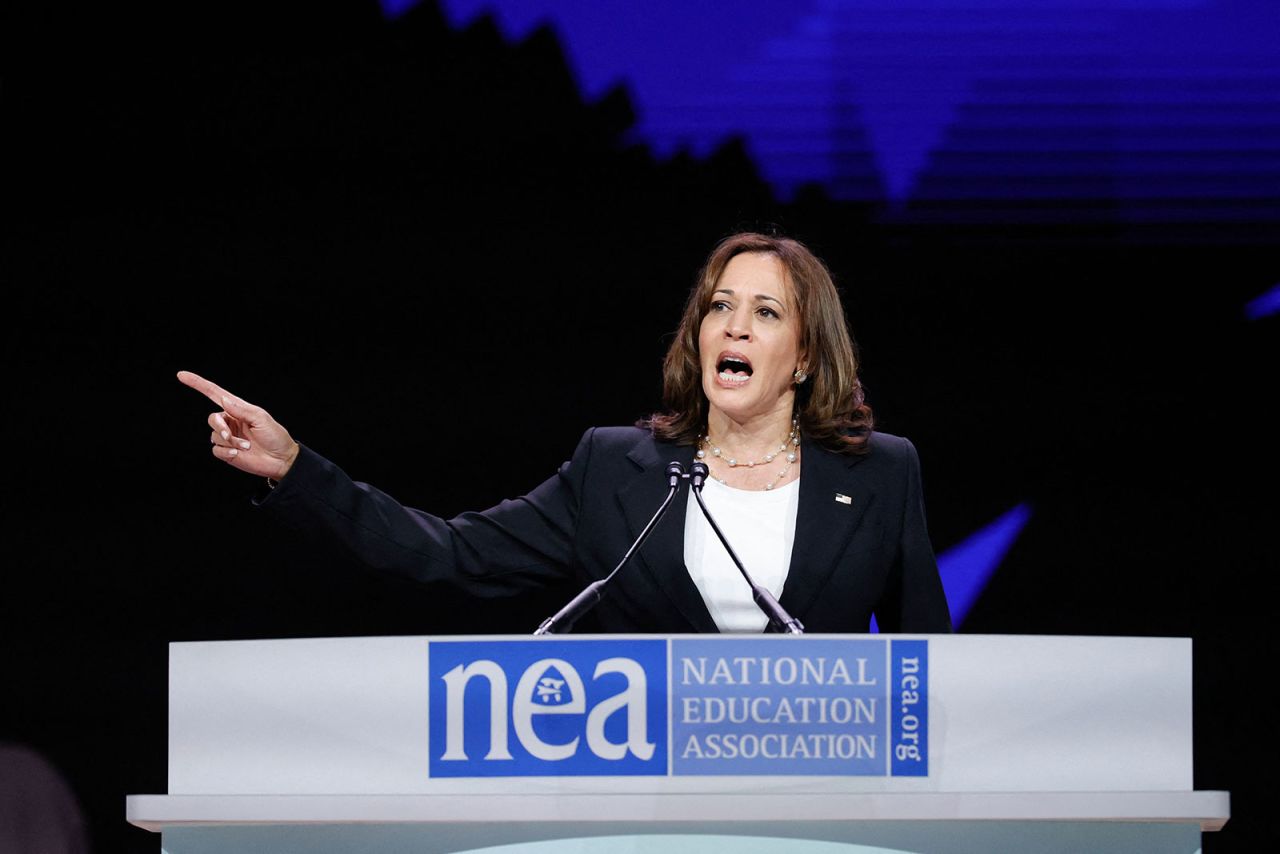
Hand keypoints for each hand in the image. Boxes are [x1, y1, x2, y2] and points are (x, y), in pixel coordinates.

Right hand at [177, 371, 299, 479]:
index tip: (182, 375)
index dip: (198, 384)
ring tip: (246, 447)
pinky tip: (238, 454)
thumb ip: (241, 409)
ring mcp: (228, 437)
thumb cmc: (275, 436)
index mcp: (238, 409)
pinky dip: (225, 452)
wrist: (281, 460)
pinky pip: (216, 450)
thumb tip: (223, 400)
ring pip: (214, 436)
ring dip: (230, 442)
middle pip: (212, 418)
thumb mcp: (261, 419)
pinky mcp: (227, 452)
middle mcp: (231, 422)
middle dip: (220, 427)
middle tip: (230, 436)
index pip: (214, 394)